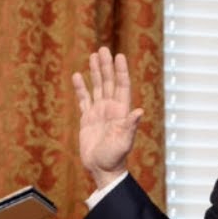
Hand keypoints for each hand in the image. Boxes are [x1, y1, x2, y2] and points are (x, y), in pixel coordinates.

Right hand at [71, 47, 143, 188]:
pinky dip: (81, 88)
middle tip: (103, 49)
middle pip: (109, 82)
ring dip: (96, 72)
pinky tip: (78, 76)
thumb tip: (139, 112)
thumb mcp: (124, 142)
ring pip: (97, 87)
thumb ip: (130, 126)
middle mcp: (111, 108)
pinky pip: (84, 100)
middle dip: (106, 66)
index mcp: (121, 111)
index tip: (119, 55)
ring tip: (93, 56)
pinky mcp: (87, 119)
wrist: (102, 169)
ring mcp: (99, 112)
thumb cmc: (115, 157)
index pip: (122, 86)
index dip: (121, 71)